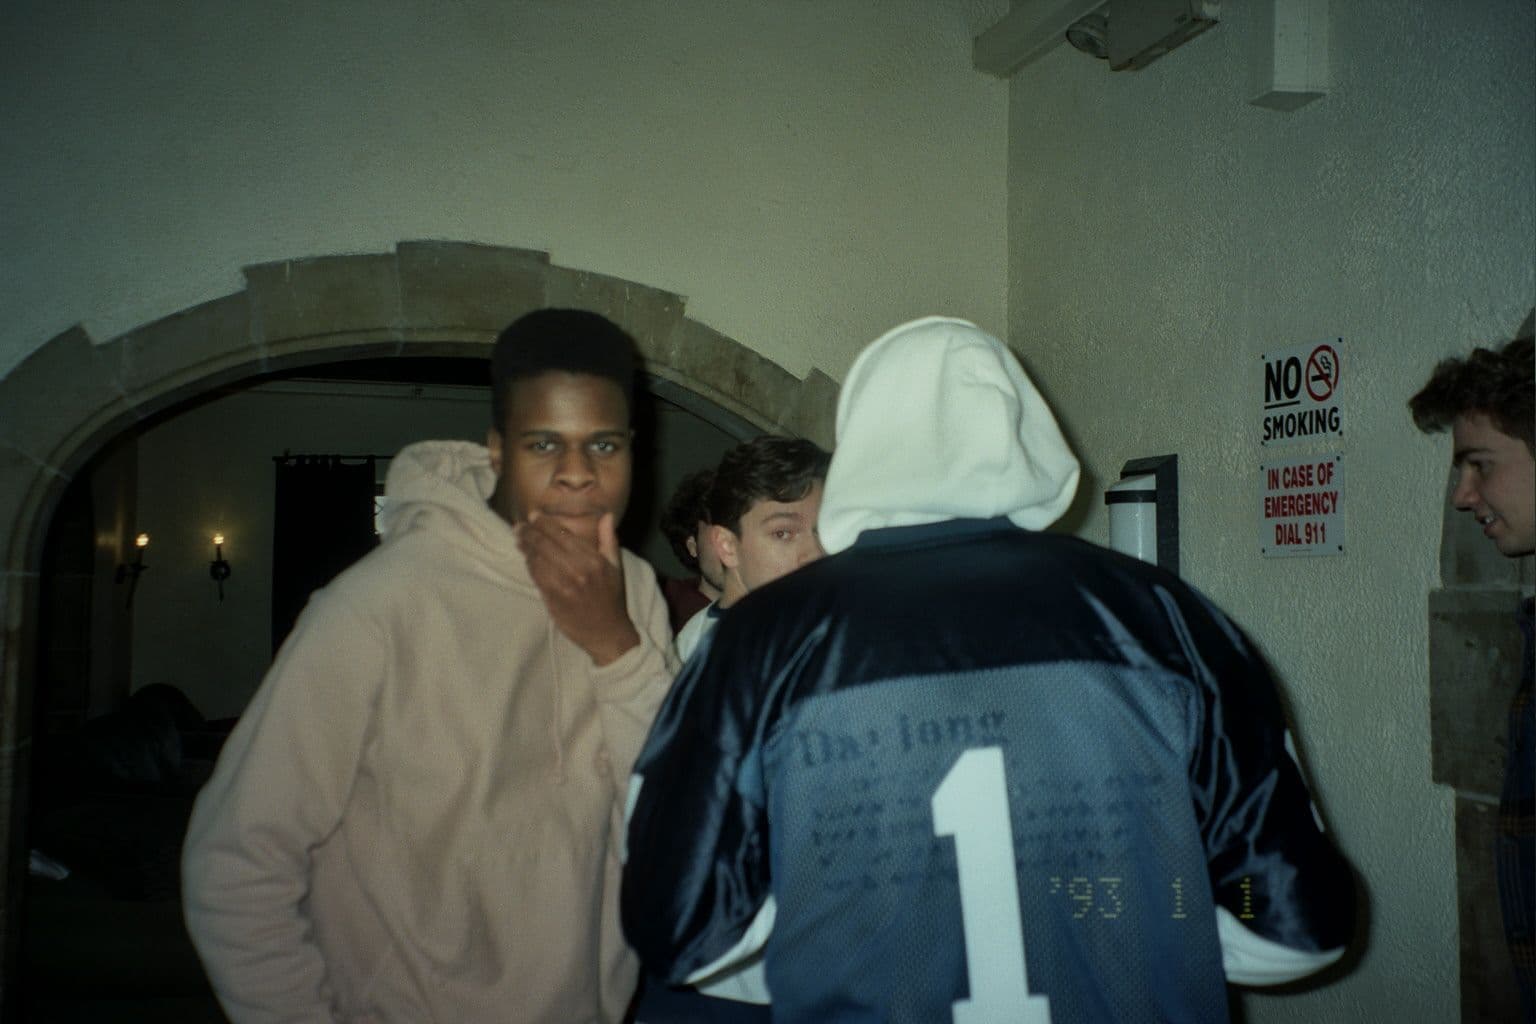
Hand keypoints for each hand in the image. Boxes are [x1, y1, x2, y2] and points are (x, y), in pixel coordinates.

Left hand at [516, 512, 640, 665]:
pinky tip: (526, 559)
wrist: (607, 632)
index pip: (562, 535)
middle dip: (529, 533)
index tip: (534, 516)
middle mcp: (578, 570)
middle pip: (545, 544)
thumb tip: (606, 515)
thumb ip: (609, 539)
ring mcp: (563, 585)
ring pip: (537, 559)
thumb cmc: (612, 598)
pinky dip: (529, 565)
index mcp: (594, 560)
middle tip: (519, 527)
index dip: (544, 523)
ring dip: (526, 548)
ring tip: (519, 540)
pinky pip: (536, 576)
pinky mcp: (552, 598)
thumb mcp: (616, 567)